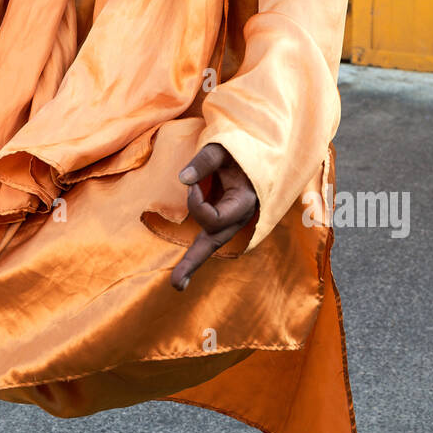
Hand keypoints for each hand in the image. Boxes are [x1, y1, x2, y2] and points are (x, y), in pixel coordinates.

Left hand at [170, 142, 258, 290]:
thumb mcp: (224, 148)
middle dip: (193, 262)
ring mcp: (230, 220)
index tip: (192, 181)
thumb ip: (205, 161)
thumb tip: (182, 179)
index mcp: (244, 201)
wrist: (256, 152)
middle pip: (214, 243)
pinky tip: (183, 272)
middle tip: (175, 284)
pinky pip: (208, 238)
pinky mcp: (221, 218)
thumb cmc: (240, 148)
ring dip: (193, 262)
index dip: (197, 202)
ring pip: (210, 244)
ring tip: (177, 284)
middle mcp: (238, 216)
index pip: (214, 218)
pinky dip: (196, 253)